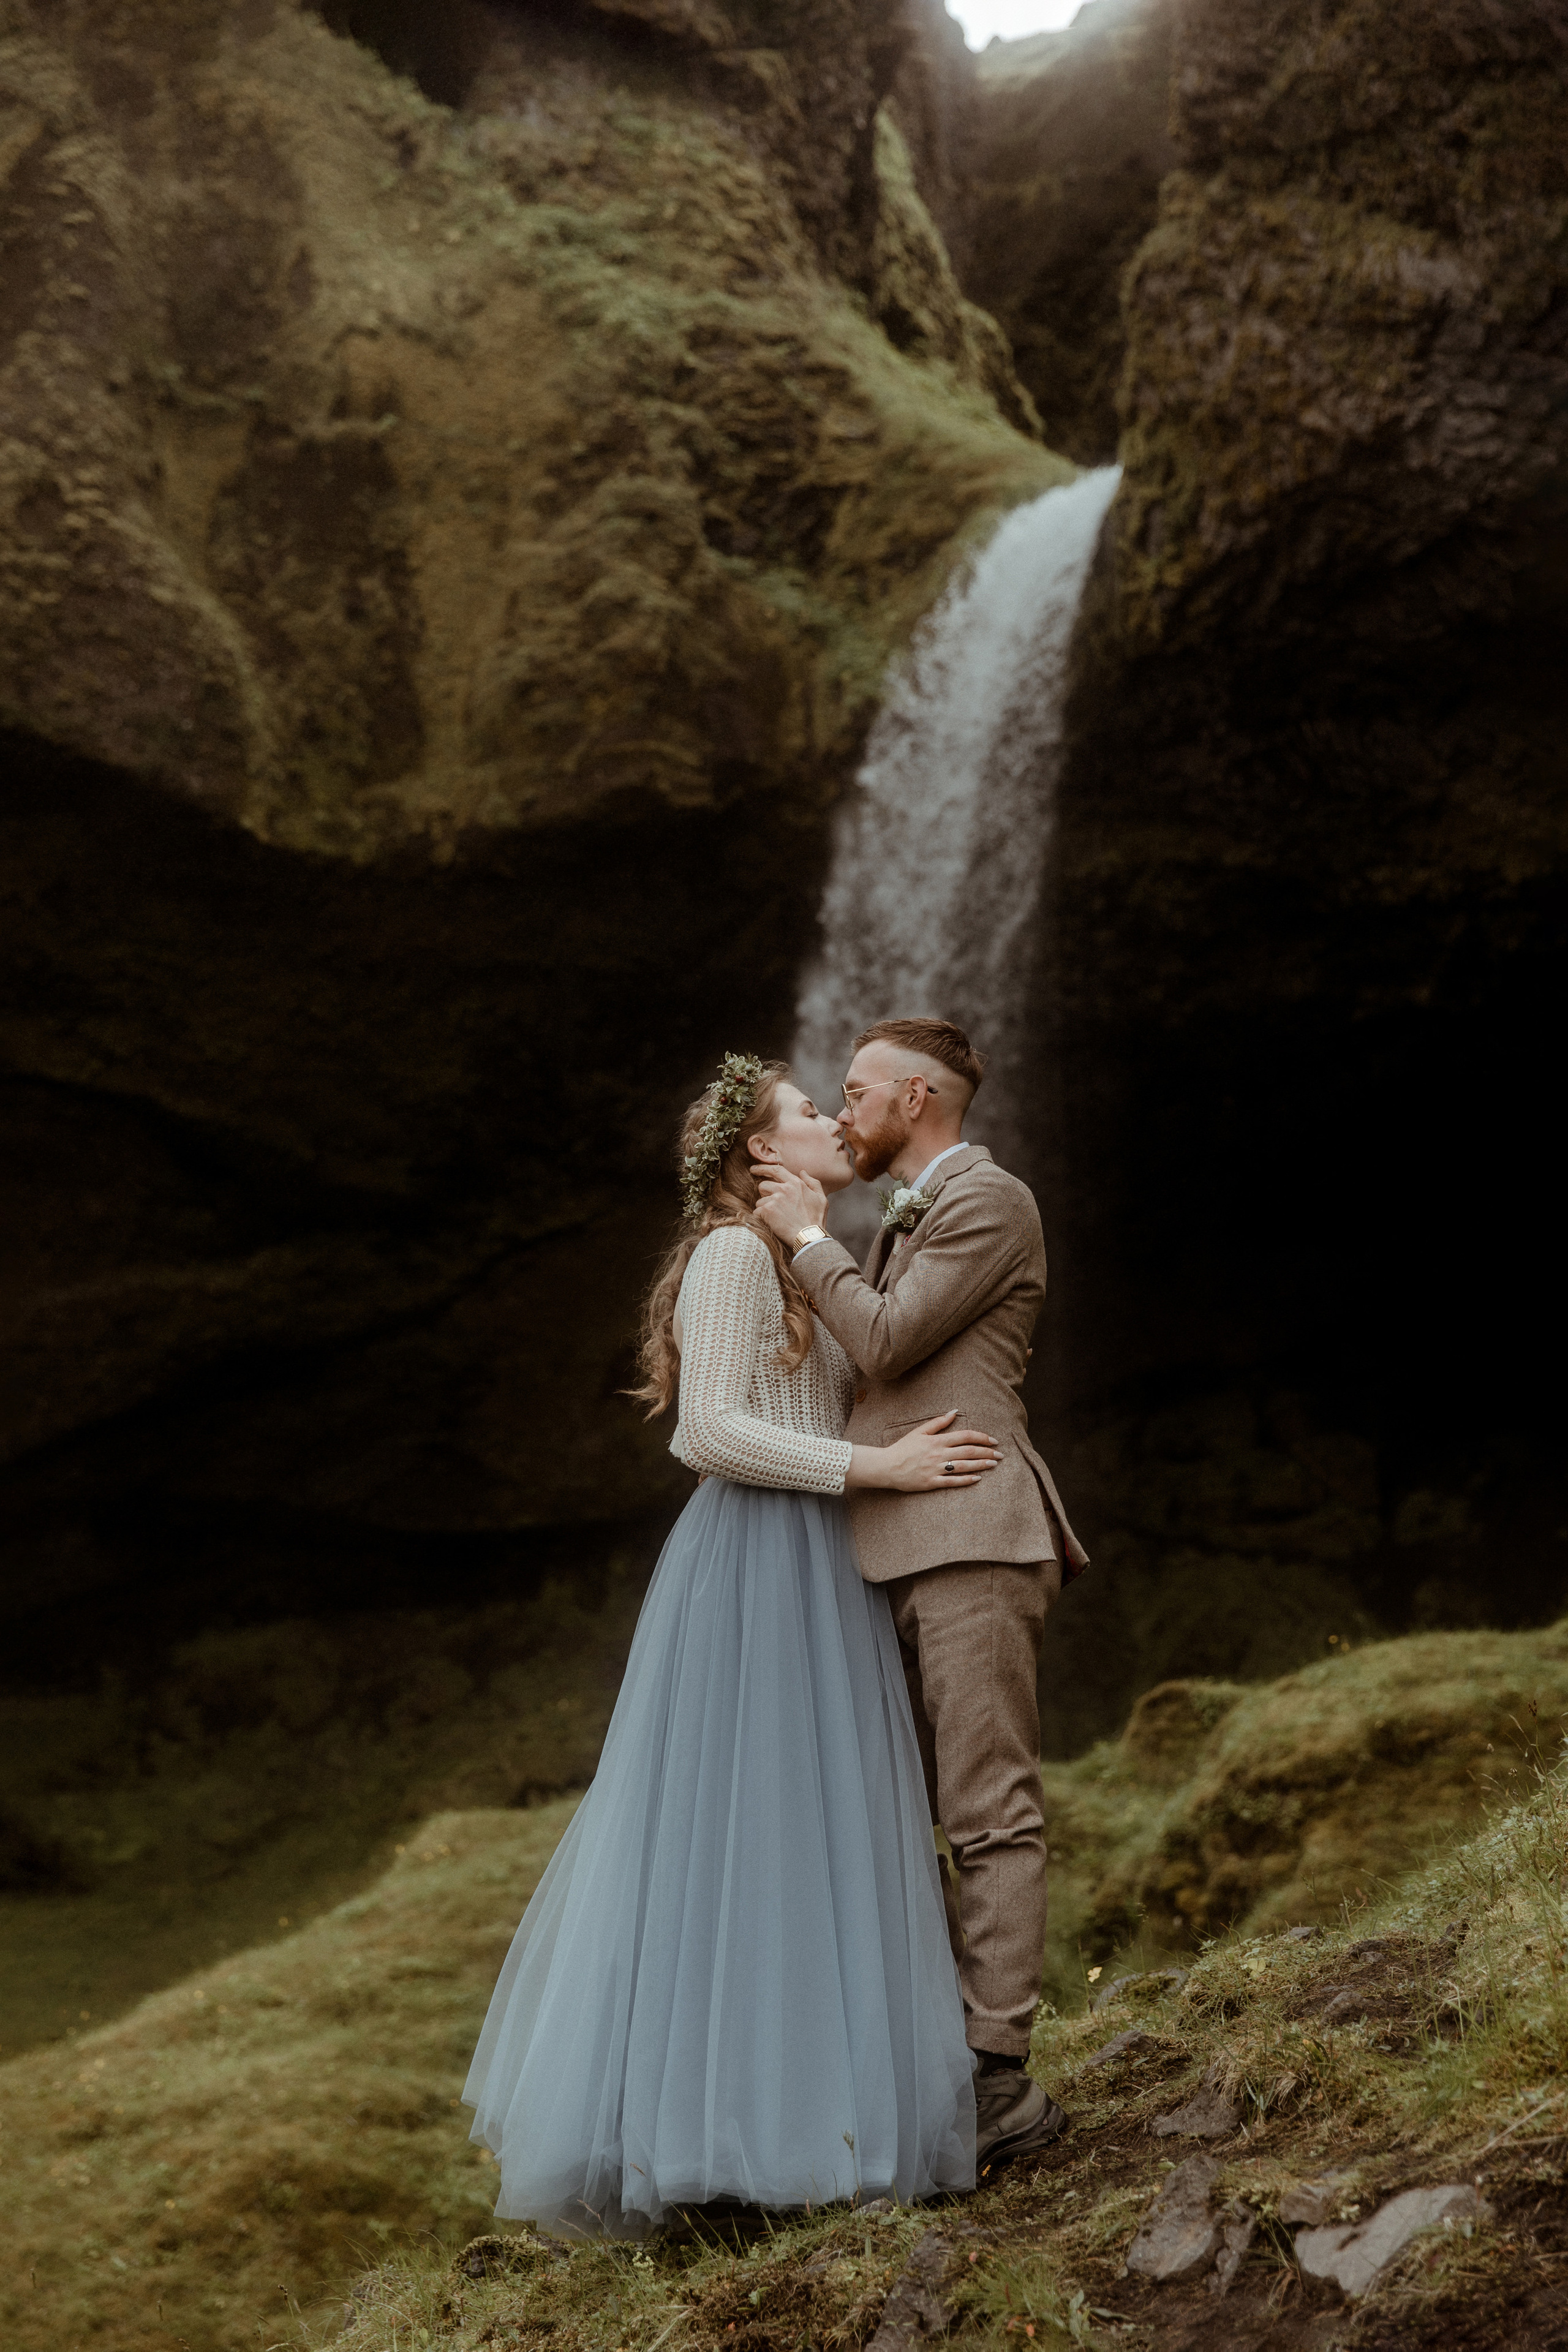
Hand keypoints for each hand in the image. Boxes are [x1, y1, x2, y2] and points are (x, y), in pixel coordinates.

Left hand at [754, 1167, 827, 1245]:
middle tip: (772, 1205)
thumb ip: (812, 1183)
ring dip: (764, 1209)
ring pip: (760, 1201)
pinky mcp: (767, 1211)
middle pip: (763, 1185)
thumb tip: (802, 1172)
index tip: (753, 1169)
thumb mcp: (821, 1198)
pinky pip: (757, 1212)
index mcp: (796, 1184)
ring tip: (776, 1219)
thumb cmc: (816, 1220)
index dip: (762, 1168)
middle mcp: (784, 1189)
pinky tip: (771, 1224)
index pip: (776, 1170)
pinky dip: (761, 1218)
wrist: (810, 1238)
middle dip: (764, 1194)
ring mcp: (775, 1199)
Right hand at [846, 1411, 1002, 1492]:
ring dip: (981, 1465)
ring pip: (964, 1466)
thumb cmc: (903, 1447)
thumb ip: (939, 1422)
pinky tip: (978, 1479)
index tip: (993, 1440)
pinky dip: (966, 1480)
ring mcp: (936, 1469)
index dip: (981, 1438)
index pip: (965, 1436)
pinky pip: (952, 1482)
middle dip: (987, 1452)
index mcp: (937, 1440)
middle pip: (968, 1451)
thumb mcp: (919, 1431)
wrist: (887, 1466)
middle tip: (1000, 1455)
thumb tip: (954, 1412)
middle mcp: (939, 1454)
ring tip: (993, 1464)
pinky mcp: (932, 1482)